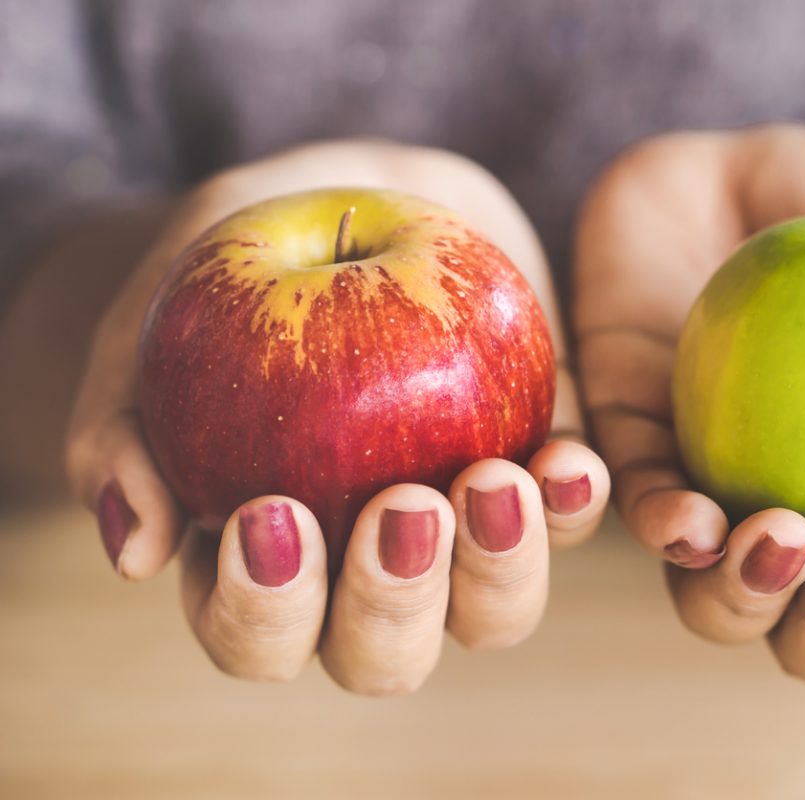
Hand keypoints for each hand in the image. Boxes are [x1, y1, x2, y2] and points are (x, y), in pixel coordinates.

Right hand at [66, 139, 609, 693]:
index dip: (264, 609)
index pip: (256, 634)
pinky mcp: (540, 482)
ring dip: (499, 568)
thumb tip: (133, 551)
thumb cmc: (238, 262)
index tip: (273, 514)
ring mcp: (463, 539)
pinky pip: (571, 520)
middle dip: (392, 603)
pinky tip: (570, 461)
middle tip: (402, 508)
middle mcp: (368, 574)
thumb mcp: (165, 309)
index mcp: (266, 562)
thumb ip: (125, 421)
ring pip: (491, 612)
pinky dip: (576, 502)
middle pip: (383, 654)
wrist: (356, 198)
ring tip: (493, 480)